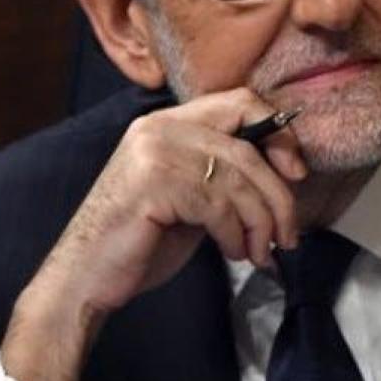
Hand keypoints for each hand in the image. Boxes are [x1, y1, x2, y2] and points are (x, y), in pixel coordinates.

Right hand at [0, 87, 305, 380]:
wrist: (85, 279)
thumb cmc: (141, 242)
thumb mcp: (192, 196)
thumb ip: (224, 174)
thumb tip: (284, 170)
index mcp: (168, 122)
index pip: (239, 101)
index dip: (277, 132)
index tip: (296, 172)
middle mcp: (159, 128)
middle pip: (246, 144)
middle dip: (277, 193)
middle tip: (289, 233)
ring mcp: (153, 152)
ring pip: (237, 180)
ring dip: (260, 223)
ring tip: (259, 252)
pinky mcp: (153, 184)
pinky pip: (218, 206)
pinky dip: (236, 234)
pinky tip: (233, 252)